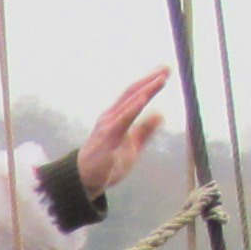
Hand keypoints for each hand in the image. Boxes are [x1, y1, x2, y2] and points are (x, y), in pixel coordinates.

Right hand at [78, 68, 171, 197]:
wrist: (84, 181)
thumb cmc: (106, 163)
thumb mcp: (132, 146)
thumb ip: (145, 131)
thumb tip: (161, 114)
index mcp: (116, 118)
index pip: (135, 95)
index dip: (149, 83)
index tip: (165, 72)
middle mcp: (111, 117)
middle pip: (132, 93)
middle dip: (150, 80)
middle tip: (167, 68)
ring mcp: (108, 126)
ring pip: (128, 103)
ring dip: (145, 90)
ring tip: (160, 79)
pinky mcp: (107, 139)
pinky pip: (121, 121)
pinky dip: (132, 108)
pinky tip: (143, 99)